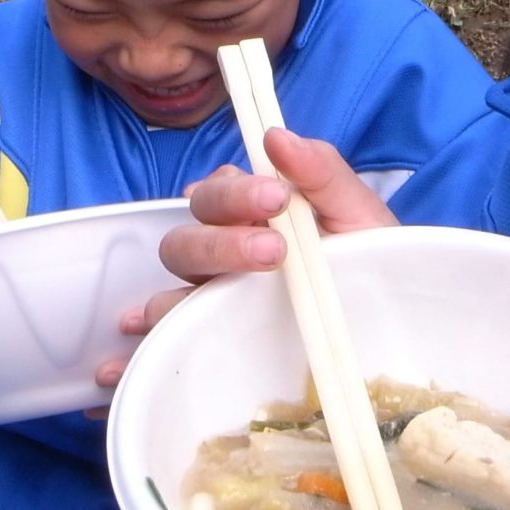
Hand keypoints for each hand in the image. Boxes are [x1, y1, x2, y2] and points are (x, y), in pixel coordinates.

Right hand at [103, 130, 395, 377]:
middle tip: (270, 252)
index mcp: (252, 215)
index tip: (274, 197)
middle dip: (219, 244)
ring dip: (162, 303)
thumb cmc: (375, 262)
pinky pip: (160, 349)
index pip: (216, 194)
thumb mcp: (361, 214)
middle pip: (185, 243)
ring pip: (168, 296)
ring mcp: (212, 303)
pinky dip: (131, 359)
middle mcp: (222, 255)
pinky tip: (111, 374)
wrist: (397, 327)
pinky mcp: (210, 346)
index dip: (236, 193)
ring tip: (166, 317)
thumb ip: (322, 172)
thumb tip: (277, 135)